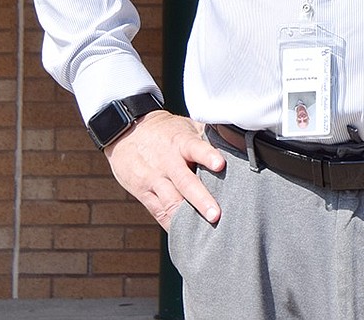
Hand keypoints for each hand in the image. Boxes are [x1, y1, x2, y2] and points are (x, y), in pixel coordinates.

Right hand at [103, 110, 226, 229]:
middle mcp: (168, 162)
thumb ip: (208, 134)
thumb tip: (238, 138)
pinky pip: (160, 212)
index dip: (208, 155)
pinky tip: (186, 237)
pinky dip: (173, 225)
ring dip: (187, 218)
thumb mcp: (185, 125)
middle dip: (201, 199)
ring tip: (204, 234)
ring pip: (171, 201)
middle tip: (216, 215)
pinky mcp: (144, 193)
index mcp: (180, 142)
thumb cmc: (165, 131)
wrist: (126, 132)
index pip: (195, 147)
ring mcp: (154, 179)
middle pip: (185, 182)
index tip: (220, 164)